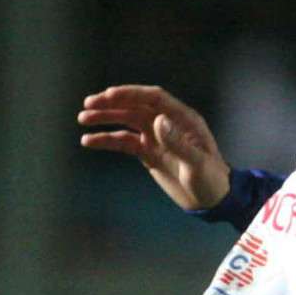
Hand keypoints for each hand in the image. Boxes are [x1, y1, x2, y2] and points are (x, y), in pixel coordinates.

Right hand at [77, 84, 231, 209]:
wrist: (212, 201)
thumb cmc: (211, 180)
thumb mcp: (197, 163)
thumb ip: (177, 143)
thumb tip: (158, 120)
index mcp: (184, 119)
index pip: (154, 98)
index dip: (131, 93)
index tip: (108, 95)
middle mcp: (168, 124)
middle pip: (136, 106)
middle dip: (112, 104)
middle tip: (88, 104)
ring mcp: (156, 138)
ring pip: (126, 122)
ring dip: (105, 119)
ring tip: (83, 119)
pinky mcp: (148, 152)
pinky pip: (124, 142)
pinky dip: (107, 140)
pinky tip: (89, 141)